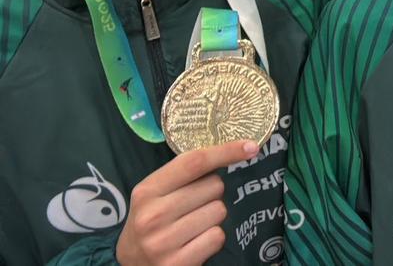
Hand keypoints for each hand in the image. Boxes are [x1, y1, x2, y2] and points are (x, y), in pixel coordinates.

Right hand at [115, 140, 258, 265]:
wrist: (133, 263)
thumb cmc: (151, 220)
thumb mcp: (155, 193)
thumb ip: (183, 174)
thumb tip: (232, 151)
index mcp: (147, 191)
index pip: (194, 163)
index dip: (226, 151)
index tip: (250, 146)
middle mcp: (153, 215)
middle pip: (214, 186)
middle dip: (212, 192)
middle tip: (194, 204)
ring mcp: (164, 242)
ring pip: (219, 210)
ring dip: (213, 216)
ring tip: (193, 224)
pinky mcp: (178, 263)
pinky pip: (218, 236)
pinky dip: (212, 238)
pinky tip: (195, 242)